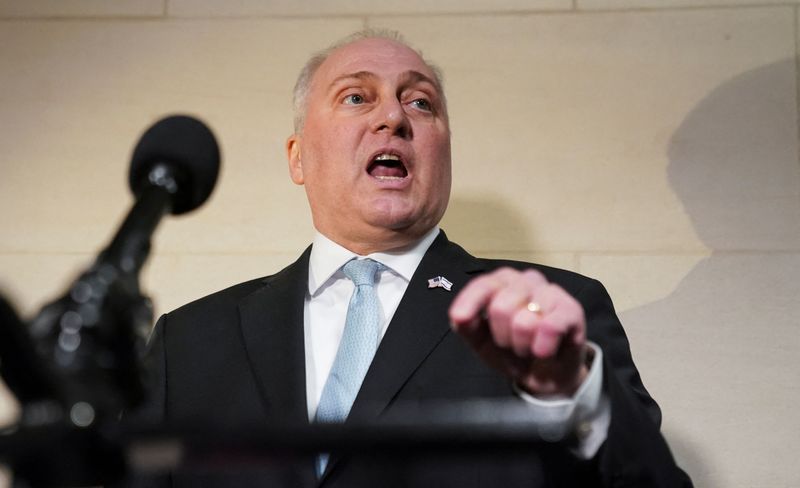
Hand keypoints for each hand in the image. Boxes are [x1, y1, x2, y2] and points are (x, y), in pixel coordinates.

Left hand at [449, 267, 588, 396]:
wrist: (545, 375)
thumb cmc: (511, 352)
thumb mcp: (481, 342)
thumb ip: (467, 326)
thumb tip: (459, 315)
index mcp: (502, 283)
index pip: (483, 284)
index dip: (469, 301)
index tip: (460, 317)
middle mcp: (526, 280)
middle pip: (501, 307)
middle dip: (502, 338)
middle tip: (512, 346)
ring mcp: (550, 292)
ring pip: (524, 321)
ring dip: (522, 346)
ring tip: (528, 349)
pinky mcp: (571, 309)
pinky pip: (549, 328)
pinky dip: (542, 348)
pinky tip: (544, 352)